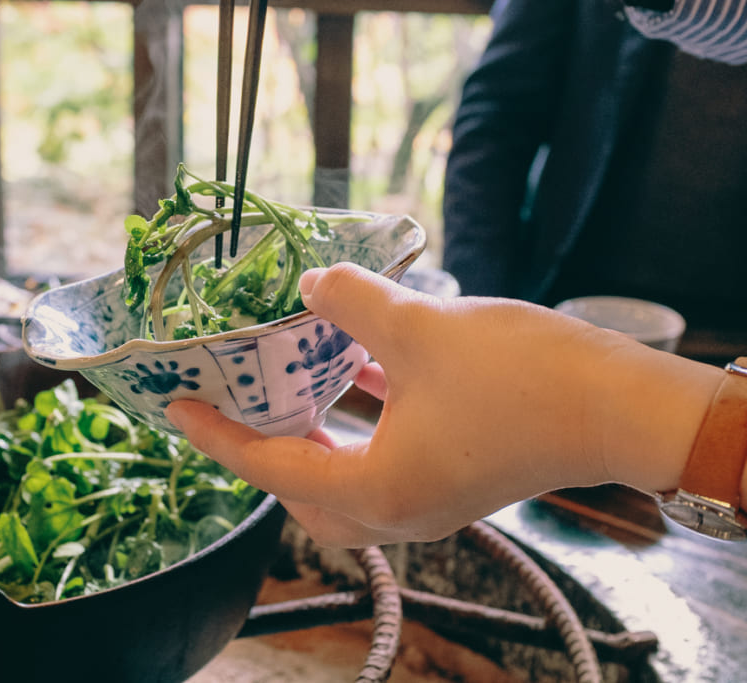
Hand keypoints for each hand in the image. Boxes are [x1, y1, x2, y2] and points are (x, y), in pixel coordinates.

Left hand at [166, 263, 721, 545]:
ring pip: (345, 475)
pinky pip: (385, 453)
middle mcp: (397, 510)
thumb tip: (310, 282)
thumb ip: (350, 302)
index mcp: (374, 492)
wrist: (622, 405)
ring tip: (285, 379)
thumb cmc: (522, 378)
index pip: (270, 468)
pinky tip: (352, 361)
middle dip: (264, 449)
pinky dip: (359, 418)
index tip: (178, 406)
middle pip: (303, 491)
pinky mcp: (455, 475)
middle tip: (237, 402)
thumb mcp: (418, 327)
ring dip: (312, 431)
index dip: (217, 434)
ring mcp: (430, 498)